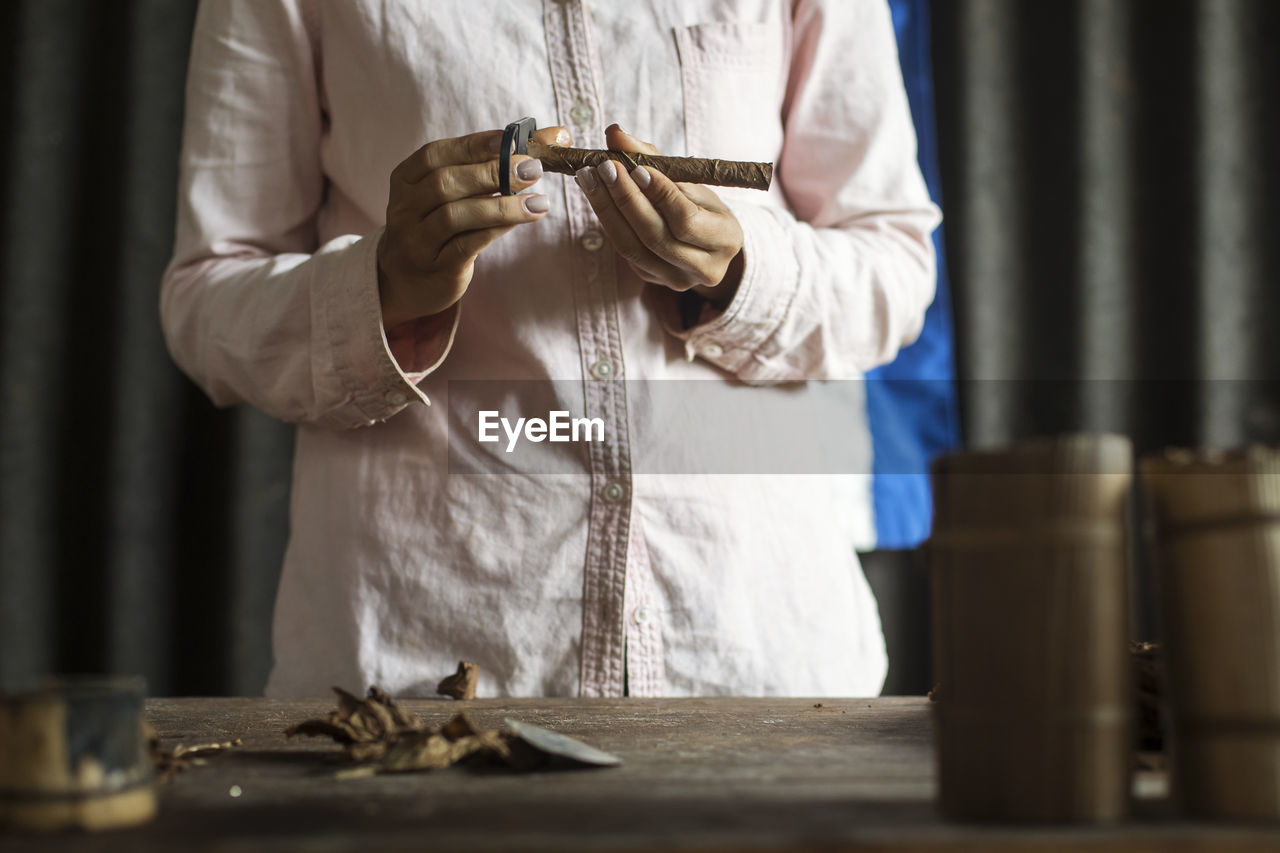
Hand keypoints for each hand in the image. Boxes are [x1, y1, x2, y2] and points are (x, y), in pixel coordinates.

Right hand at [377, 126, 571, 327]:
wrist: (409, 282)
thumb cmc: (442, 227)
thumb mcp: (454, 193)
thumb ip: (491, 164)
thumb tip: (553, 136)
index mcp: (406, 180)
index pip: (434, 154)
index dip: (472, 145)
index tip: (508, 140)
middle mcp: (404, 208)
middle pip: (444, 183)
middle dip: (491, 173)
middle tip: (531, 170)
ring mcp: (416, 240)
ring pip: (455, 216)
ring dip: (501, 206)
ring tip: (538, 202)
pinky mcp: (435, 267)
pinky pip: (466, 245)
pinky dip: (496, 230)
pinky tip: (522, 220)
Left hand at [574, 124, 743, 307]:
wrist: (706, 243)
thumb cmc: (701, 205)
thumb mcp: (690, 181)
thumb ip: (654, 157)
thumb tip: (615, 133)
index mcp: (725, 239)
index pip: (686, 219)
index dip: (659, 193)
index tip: (635, 166)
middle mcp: (705, 268)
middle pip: (656, 237)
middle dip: (626, 199)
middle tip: (603, 167)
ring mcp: (677, 280)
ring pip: (633, 249)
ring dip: (606, 210)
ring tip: (589, 177)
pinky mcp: (653, 281)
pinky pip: (625, 252)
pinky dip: (608, 221)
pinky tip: (595, 196)